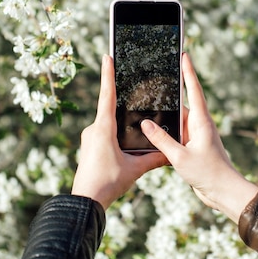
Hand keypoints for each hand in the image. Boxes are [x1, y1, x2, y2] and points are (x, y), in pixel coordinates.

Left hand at [71, 55, 167, 208]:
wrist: (85, 201)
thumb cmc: (108, 183)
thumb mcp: (135, 169)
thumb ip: (154, 159)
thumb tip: (172, 154)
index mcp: (103, 129)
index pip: (107, 96)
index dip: (108, 75)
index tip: (107, 57)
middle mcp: (93, 130)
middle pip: (110, 110)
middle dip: (122, 103)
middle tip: (132, 87)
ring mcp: (89, 138)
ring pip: (107, 124)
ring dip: (120, 124)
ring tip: (133, 124)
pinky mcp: (89, 147)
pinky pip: (103, 134)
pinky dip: (115, 135)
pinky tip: (124, 144)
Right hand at [140, 53, 257, 222]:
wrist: (224, 193)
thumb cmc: (208, 174)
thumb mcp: (180, 157)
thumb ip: (162, 140)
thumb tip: (145, 124)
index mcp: (201, 122)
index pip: (194, 90)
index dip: (188, 72)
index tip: (184, 55)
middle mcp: (200, 125)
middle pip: (184, 102)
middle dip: (173, 89)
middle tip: (160, 72)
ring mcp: (197, 136)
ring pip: (178, 120)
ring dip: (167, 114)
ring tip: (150, 102)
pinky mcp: (194, 146)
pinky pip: (177, 133)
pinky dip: (167, 130)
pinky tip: (154, 131)